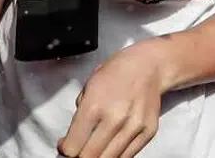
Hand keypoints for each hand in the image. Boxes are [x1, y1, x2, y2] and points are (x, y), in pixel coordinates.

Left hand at [60, 40, 169, 157]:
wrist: (149, 65)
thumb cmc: (117, 72)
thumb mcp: (88, 87)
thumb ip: (79, 115)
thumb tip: (71, 140)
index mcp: (94, 106)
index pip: (72, 147)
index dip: (65, 150)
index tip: (66, 146)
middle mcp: (114, 119)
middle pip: (89, 157)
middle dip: (80, 156)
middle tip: (79, 148)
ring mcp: (133, 127)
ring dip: (98, 156)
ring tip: (95, 147)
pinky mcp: (147, 132)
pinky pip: (127, 157)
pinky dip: (115, 155)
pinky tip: (110, 145)